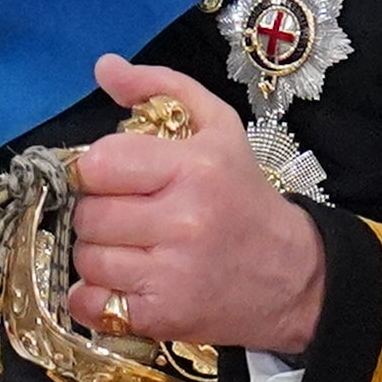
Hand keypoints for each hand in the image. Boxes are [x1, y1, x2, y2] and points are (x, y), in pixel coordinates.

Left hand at [68, 59, 331, 355]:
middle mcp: (183, 220)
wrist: (296, 277)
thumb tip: (105, 66)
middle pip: (87, 214)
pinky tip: (128, 283)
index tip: (117, 180)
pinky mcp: (162, 315)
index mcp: (194, 168)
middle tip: (133, 217)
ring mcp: (171, 273)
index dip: (96, 173)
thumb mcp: (217, 129)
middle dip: (100, 214)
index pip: (98, 165)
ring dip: (99, 255)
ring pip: (86, 258)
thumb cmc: (243, 197)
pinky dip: (95, 295)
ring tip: (137, 250)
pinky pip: (88, 301)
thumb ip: (161, 89)